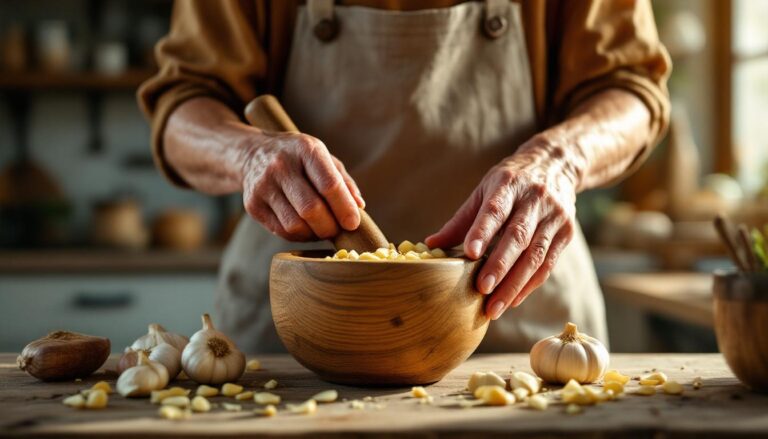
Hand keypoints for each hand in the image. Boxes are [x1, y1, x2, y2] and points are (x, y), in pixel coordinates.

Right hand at [240, 131, 364, 240]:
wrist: (253, 153)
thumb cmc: (299, 158)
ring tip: (323, 229)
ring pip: (295, 224)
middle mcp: (281, 165)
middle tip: (339, 230)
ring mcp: (263, 185)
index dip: (344, 208)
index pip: (329, 184)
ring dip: (315, 234)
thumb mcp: (323, 157)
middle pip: (311, 209)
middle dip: (330, 227)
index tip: (353, 223)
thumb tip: (359, 206)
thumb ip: (343, 181)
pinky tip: (306, 228)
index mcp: (305, 149)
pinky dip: (300, 236)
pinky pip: (282, 231)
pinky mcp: (253, 205)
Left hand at [426, 136, 578, 319]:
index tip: (469, 253)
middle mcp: (535, 199)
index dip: (482, 231)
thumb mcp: (484, 190)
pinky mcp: (566, 232)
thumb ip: (461, 220)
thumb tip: (431, 246)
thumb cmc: (511, 181)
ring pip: (535, 255)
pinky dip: (529, 284)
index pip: (495, 209)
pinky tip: (512, 300)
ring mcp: (554, 216)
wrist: (556, 164)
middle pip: (518, 236)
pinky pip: (547, 264)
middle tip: (481, 289)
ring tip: (494, 307)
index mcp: (509, 184)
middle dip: (499, 265)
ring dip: (514, 284)